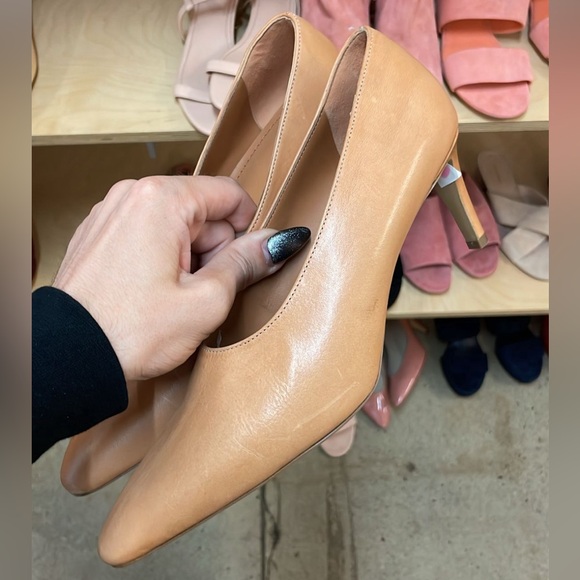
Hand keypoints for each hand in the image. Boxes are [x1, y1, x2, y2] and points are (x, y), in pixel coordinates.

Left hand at [53, 175, 308, 380]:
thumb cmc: (133, 331)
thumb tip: (281, 240)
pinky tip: (152, 292)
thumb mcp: (206, 300)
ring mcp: (111, 212)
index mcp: (161, 199)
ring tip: (174, 297)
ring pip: (176, 225)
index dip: (247, 229)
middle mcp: (132, 194)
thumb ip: (247, 262)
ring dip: (188, 258)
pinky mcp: (99, 233)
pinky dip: (161, 259)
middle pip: (202, 211)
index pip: (230, 194)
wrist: (69, 359)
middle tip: (200, 292)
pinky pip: (148, 234)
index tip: (243, 263)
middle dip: (212, 251)